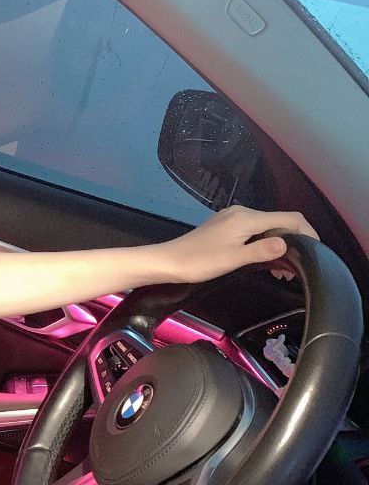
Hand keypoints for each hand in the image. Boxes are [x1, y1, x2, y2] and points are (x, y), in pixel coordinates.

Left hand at [159, 205, 318, 285]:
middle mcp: (242, 213)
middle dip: (294, 243)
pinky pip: (254, 232)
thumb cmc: (199, 262)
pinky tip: (265, 262)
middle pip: (280, 222)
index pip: (289, 218)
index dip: (307, 233)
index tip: (316, 252)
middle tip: (296, 269)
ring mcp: (233, 219)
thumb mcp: (234, 259)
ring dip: (279, 247)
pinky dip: (265, 245)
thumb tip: (288, 244)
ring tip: (282, 271)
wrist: (169, 261)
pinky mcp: (227, 227)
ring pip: (268, 228)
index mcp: (247, 218)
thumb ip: (262, 250)